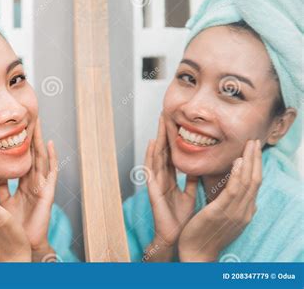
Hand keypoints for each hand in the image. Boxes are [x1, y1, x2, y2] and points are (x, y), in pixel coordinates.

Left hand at [0, 118, 58, 261]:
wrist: (22, 248)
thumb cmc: (12, 228)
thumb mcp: (0, 204)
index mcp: (20, 185)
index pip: (16, 159)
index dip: (13, 144)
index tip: (9, 127)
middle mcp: (31, 183)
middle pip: (28, 155)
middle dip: (26, 136)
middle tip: (24, 116)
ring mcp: (41, 187)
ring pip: (40, 158)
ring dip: (39, 140)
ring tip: (38, 122)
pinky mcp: (48, 193)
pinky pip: (52, 172)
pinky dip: (53, 157)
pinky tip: (51, 143)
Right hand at [142, 114, 197, 261]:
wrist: (175, 236)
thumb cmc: (179, 218)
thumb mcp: (188, 194)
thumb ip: (190, 180)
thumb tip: (197, 167)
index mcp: (170, 179)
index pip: (172, 154)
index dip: (173, 138)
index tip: (176, 121)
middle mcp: (161, 177)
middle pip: (163, 150)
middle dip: (164, 132)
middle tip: (165, 113)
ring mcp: (155, 182)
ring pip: (156, 155)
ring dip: (157, 137)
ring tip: (159, 121)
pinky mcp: (153, 189)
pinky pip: (151, 170)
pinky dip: (151, 156)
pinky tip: (152, 144)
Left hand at [178, 140, 261, 261]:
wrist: (196, 253)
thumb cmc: (205, 234)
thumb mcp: (222, 216)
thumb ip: (230, 203)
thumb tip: (234, 191)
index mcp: (243, 211)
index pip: (254, 185)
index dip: (255, 166)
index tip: (253, 151)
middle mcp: (244, 211)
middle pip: (255, 180)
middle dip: (256, 159)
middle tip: (255, 141)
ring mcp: (235, 212)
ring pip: (248, 182)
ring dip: (250, 161)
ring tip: (249, 144)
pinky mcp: (221, 211)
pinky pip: (233, 189)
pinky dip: (238, 174)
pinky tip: (238, 161)